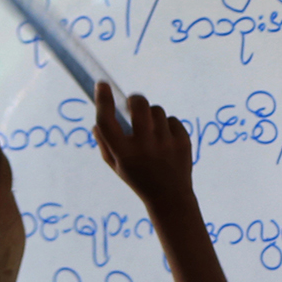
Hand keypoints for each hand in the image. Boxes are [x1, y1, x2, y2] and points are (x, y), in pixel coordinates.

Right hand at [93, 83, 196, 215]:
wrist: (170, 196)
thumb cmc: (138, 178)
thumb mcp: (116, 164)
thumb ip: (104, 142)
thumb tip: (98, 117)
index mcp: (123, 153)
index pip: (107, 121)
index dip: (103, 100)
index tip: (102, 85)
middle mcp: (144, 147)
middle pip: (139, 105)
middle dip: (134, 100)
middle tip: (132, 104)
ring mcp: (166, 143)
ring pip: (157, 110)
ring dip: (151, 116)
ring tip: (151, 132)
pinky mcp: (183, 141)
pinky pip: (172, 119)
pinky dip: (167, 126)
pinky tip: (165, 141)